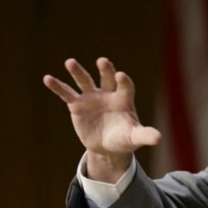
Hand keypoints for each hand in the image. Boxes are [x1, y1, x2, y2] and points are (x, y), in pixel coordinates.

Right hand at [43, 57, 160, 181]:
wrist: (108, 146)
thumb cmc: (124, 138)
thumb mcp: (134, 138)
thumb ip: (145, 135)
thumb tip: (159, 139)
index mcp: (124, 99)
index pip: (125, 87)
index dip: (123, 82)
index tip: (121, 76)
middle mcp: (108, 94)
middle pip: (107, 79)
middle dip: (106, 70)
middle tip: (103, 62)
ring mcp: (91, 97)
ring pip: (85, 81)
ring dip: (78, 72)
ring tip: (70, 62)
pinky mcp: (77, 105)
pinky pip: (66, 93)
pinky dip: (58, 86)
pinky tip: (48, 78)